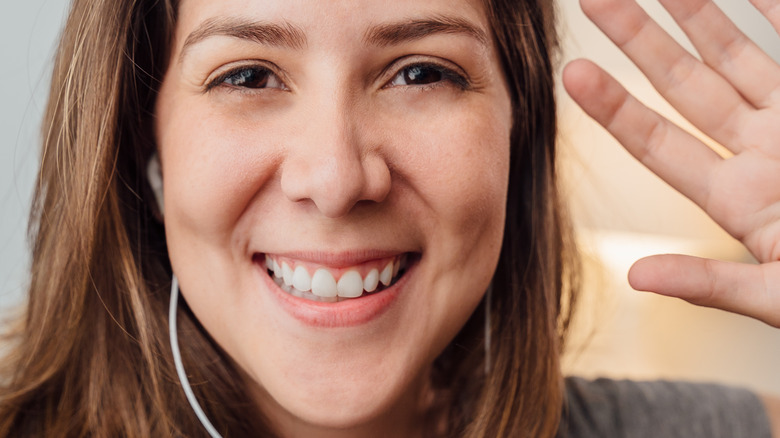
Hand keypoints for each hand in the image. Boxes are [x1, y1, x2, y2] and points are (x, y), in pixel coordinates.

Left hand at [563, 0, 779, 326]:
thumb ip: (711, 284)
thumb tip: (636, 277)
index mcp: (738, 199)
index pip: (658, 144)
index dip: (614, 108)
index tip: (572, 74)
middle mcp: (760, 152)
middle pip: (685, 86)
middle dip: (639, 42)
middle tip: (594, 2)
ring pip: (735, 57)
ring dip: (698, 16)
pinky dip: (775, 14)